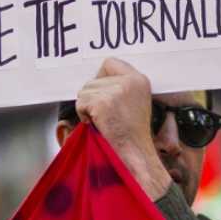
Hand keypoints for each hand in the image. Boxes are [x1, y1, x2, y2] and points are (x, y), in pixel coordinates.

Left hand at [75, 58, 171, 199]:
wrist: (135, 155)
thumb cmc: (131, 135)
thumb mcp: (134, 103)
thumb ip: (119, 88)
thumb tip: (94, 81)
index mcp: (139, 79)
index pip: (110, 63)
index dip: (101, 79)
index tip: (103, 96)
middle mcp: (130, 81)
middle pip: (93, 79)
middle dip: (93, 98)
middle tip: (106, 116)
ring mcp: (117, 91)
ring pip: (84, 90)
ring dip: (87, 107)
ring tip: (103, 121)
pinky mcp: (104, 103)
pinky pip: (81, 102)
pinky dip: (84, 115)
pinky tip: (98, 125)